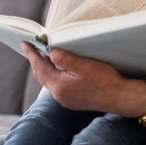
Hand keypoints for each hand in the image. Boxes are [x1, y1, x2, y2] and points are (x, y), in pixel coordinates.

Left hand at [21, 43, 145, 115]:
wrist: (120, 98)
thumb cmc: (105, 81)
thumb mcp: (84, 65)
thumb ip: (64, 59)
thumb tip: (49, 52)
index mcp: (59, 86)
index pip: (39, 66)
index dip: (32, 54)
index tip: (25, 43)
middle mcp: (59, 95)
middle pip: (41, 75)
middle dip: (35, 61)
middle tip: (31, 47)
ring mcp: (66, 100)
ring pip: (48, 81)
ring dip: (44, 68)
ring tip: (42, 55)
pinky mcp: (73, 101)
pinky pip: (57, 86)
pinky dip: (53, 75)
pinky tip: (58, 69)